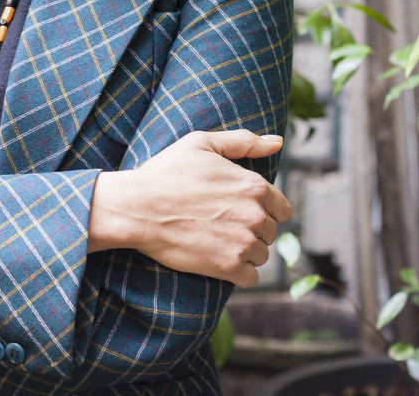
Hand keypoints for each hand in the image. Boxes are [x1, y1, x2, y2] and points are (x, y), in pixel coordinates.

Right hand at [88, 130, 290, 287]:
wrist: (138, 208)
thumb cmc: (166, 173)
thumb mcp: (202, 144)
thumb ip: (244, 141)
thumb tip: (277, 142)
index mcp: (254, 186)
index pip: (280, 208)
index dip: (262, 209)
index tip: (240, 211)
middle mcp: (255, 215)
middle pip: (270, 232)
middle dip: (251, 230)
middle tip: (221, 224)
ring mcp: (243, 243)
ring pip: (261, 255)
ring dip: (245, 252)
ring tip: (217, 240)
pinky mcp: (228, 266)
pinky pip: (250, 277)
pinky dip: (238, 273)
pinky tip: (219, 260)